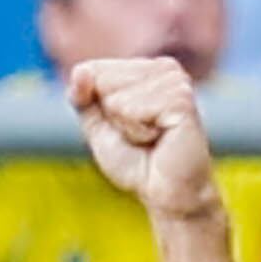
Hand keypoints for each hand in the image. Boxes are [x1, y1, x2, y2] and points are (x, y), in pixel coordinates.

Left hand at [72, 56, 220, 222]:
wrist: (167, 194)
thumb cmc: (136, 162)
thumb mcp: (98, 126)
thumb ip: (82, 97)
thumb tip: (78, 71)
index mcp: (147, 67)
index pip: (93, 70)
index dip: (99, 107)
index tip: (125, 127)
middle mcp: (164, 67)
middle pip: (103, 80)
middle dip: (113, 117)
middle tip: (140, 136)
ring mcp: (176, 81)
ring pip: (118, 98)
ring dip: (128, 127)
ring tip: (152, 138)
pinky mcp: (182, 100)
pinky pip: (134, 110)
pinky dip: (139, 132)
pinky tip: (160, 139)